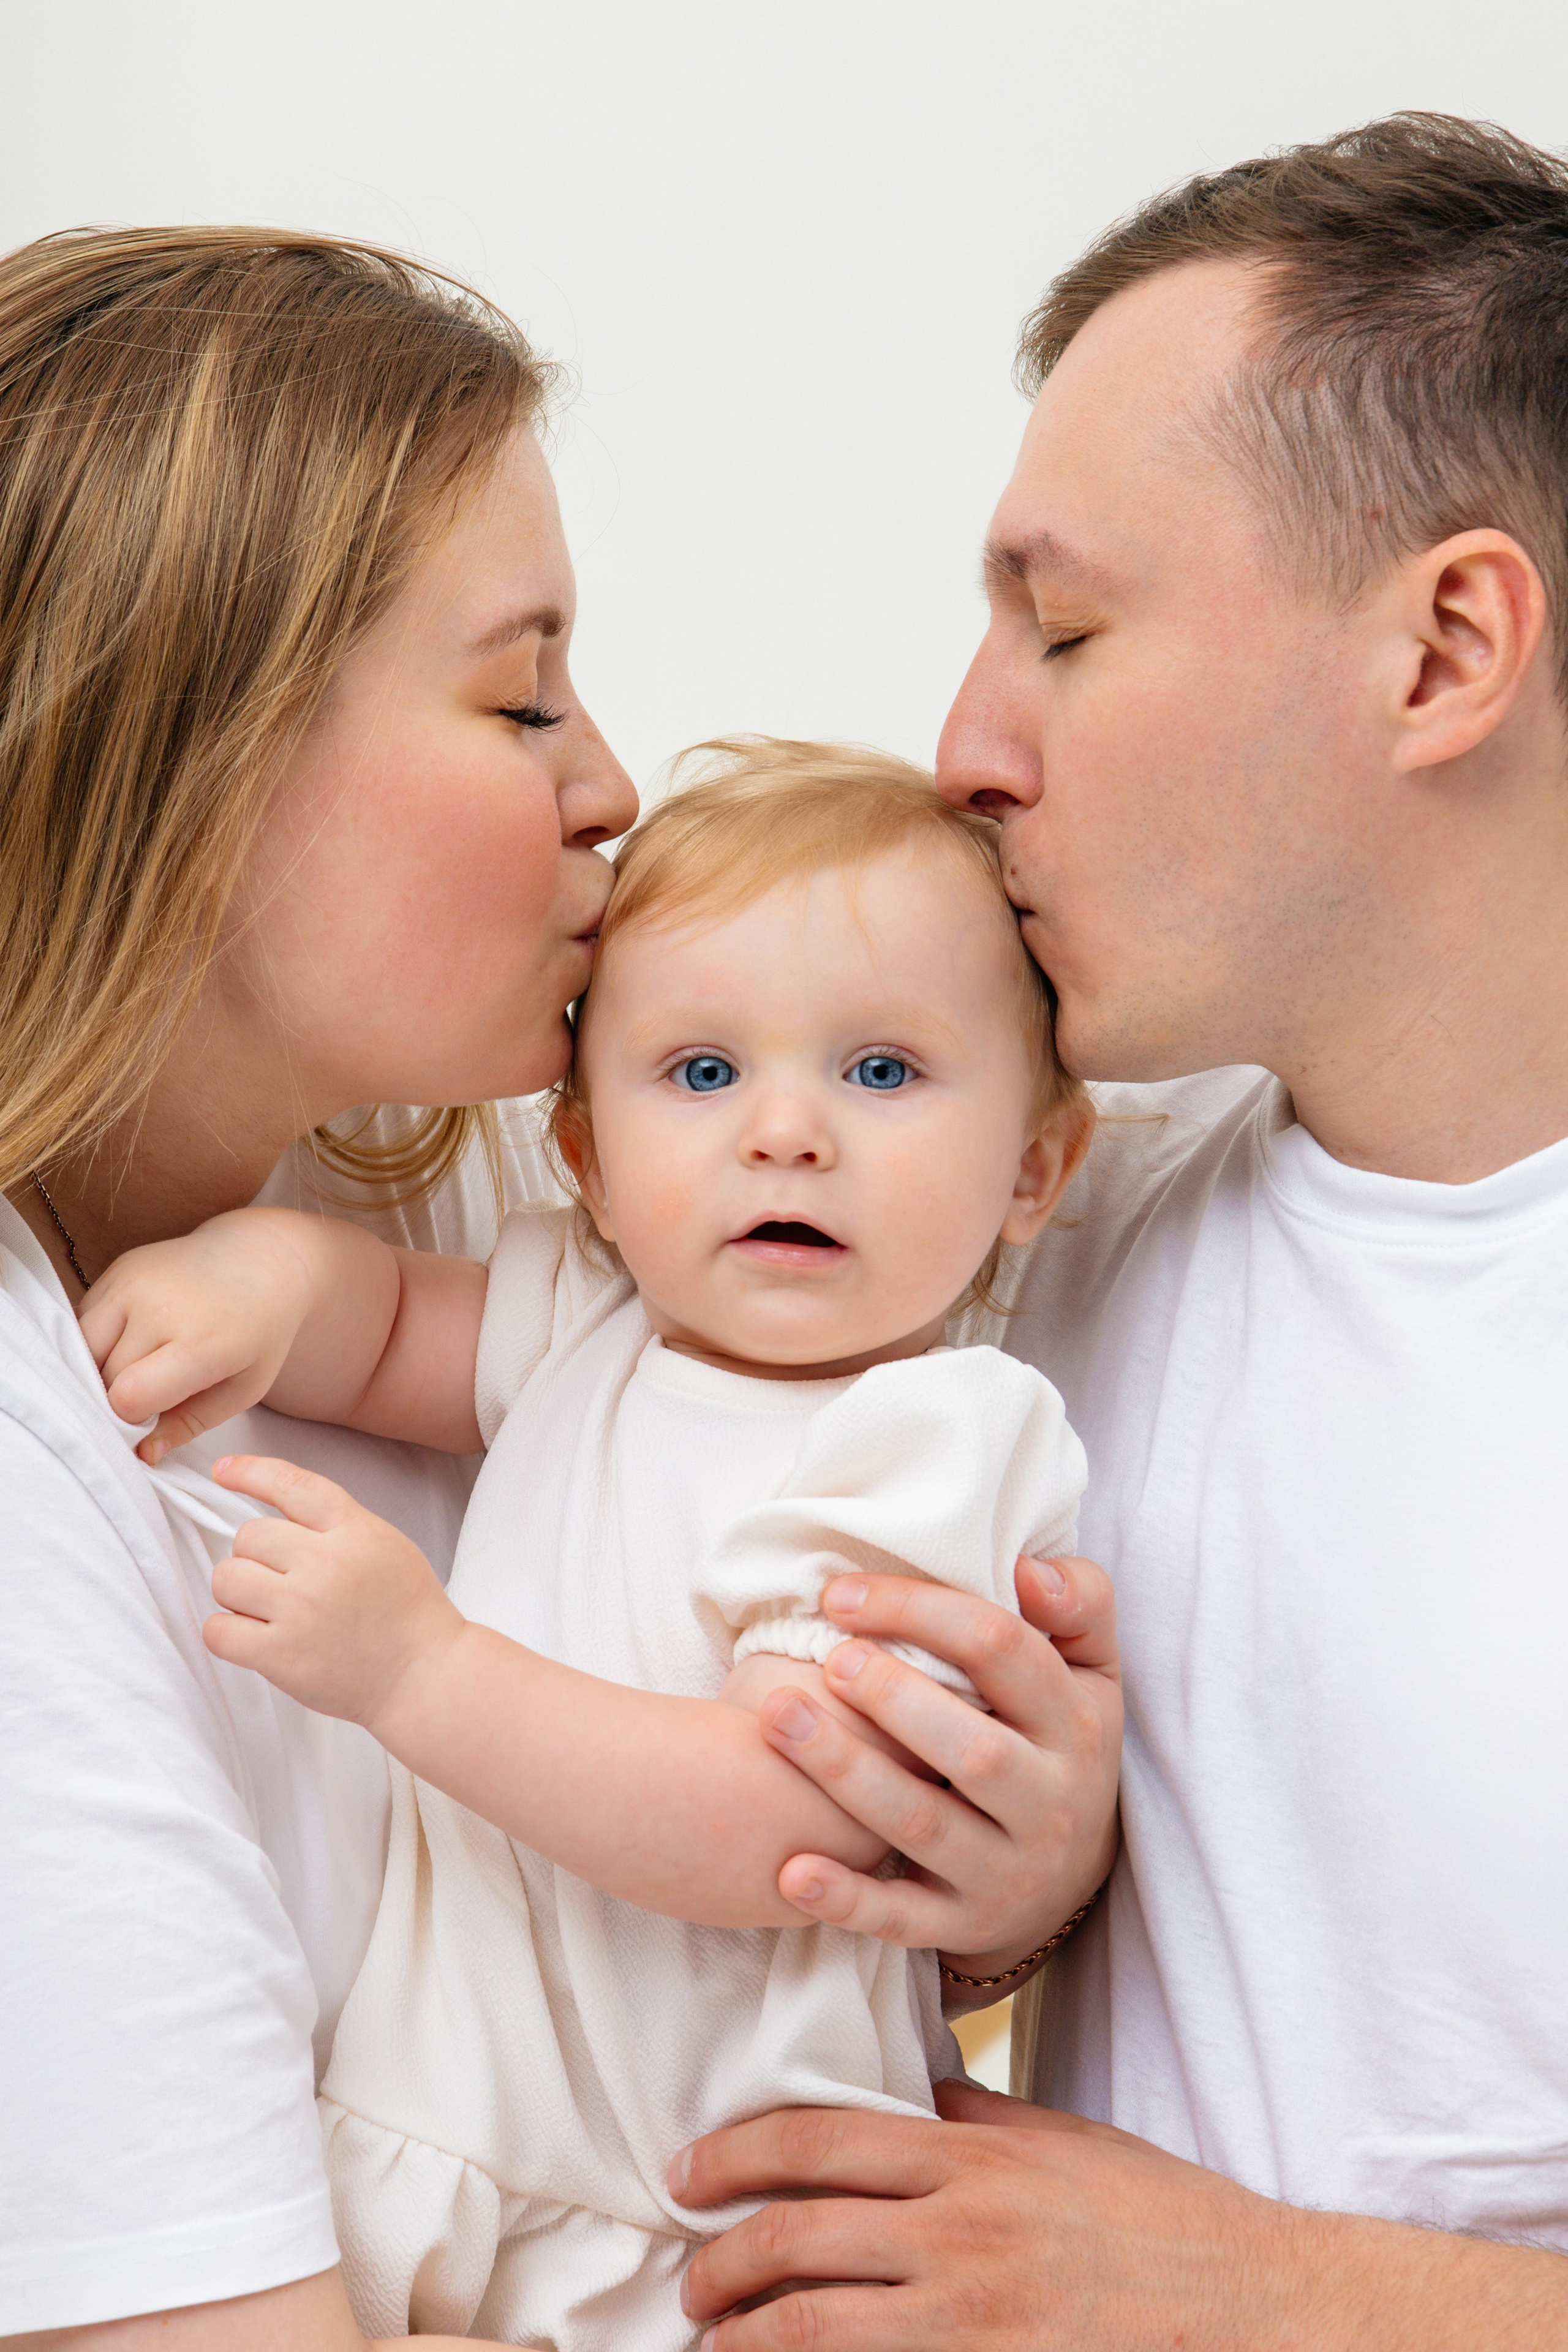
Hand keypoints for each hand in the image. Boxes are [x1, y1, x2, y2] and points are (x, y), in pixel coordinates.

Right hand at [78, 1208, 332, 1461]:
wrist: (262, 1257)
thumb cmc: (259, 1332)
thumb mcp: (243, 1388)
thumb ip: (190, 1424)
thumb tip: (141, 1455)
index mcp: (203, 1342)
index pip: (130, 1397)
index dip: (133, 1419)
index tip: (150, 1419)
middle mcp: (162, 1306)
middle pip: (105, 1378)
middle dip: (120, 1397)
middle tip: (151, 1393)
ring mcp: (134, 1282)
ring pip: (84, 1349)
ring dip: (102, 1368)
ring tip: (140, 1366)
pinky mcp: (118, 1269)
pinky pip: (85, 1320)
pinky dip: (99, 1340)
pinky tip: (134, 1338)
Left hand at [203, 1453, 460, 1733]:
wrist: (425, 1674)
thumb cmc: (407, 1612)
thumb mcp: (385, 1544)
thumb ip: (335, 1524)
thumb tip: (272, 1516)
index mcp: (354, 1531)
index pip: (291, 1485)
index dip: (251, 1472)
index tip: (225, 1471)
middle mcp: (325, 1564)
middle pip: (248, 1536)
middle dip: (255, 1557)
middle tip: (280, 1581)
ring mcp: (301, 1610)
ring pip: (226, 1578)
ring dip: (238, 1593)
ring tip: (268, 1610)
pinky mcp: (281, 1655)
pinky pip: (217, 1630)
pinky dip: (226, 1632)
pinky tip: (251, 1637)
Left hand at [673, 2085, 1567, 2348]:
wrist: (1247, 2300)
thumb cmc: (1153, 2216)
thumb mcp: (1060, 2140)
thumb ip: (973, 2117)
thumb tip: (903, 2093)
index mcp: (969, 2160)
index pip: (816, 2141)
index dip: (734, 2154)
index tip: (688, 2173)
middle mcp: (957, 2234)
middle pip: (796, 2237)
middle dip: (721, 2262)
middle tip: (692, 2280)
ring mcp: (970, 2318)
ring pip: (813, 2327)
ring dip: (746, 2338)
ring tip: (717, 2343)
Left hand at [754, 1557, 1119, 1966]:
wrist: (1074, 1878)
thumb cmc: (1057, 1740)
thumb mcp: (1093, 1670)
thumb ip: (1080, 1602)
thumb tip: (1030, 1569)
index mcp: (1073, 1723)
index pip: (1002, 1650)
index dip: (921, 1612)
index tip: (841, 1594)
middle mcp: (1048, 1802)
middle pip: (971, 1750)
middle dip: (891, 1699)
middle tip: (825, 1657)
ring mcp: (1006, 1871)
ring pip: (923, 1827)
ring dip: (847, 1775)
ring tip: (776, 1717)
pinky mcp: (963, 1926)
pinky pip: (902, 1920)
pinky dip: (847, 1900)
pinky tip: (790, 1871)